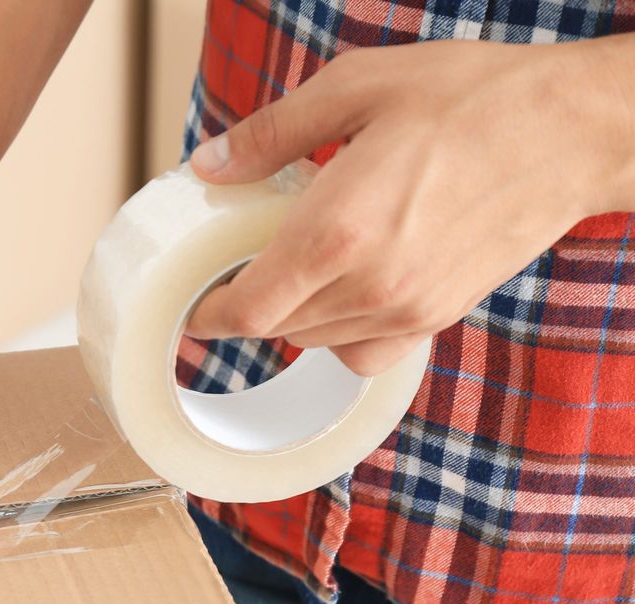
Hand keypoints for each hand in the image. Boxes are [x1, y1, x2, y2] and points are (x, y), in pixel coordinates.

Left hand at [186, 36, 634, 375]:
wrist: (574, 129)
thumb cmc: (473, 99)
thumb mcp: (357, 87)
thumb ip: (272, 134)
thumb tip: (211, 166)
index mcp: (337, 231)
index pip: (246, 310)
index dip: (207, 315)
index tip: (193, 305)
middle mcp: (369, 284)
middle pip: (275, 329)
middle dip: (246, 306)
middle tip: (240, 266)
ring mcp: (408, 309)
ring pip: (316, 342)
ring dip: (292, 315)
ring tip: (298, 264)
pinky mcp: (438, 316)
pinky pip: (365, 353)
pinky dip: (340, 336)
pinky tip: (345, 292)